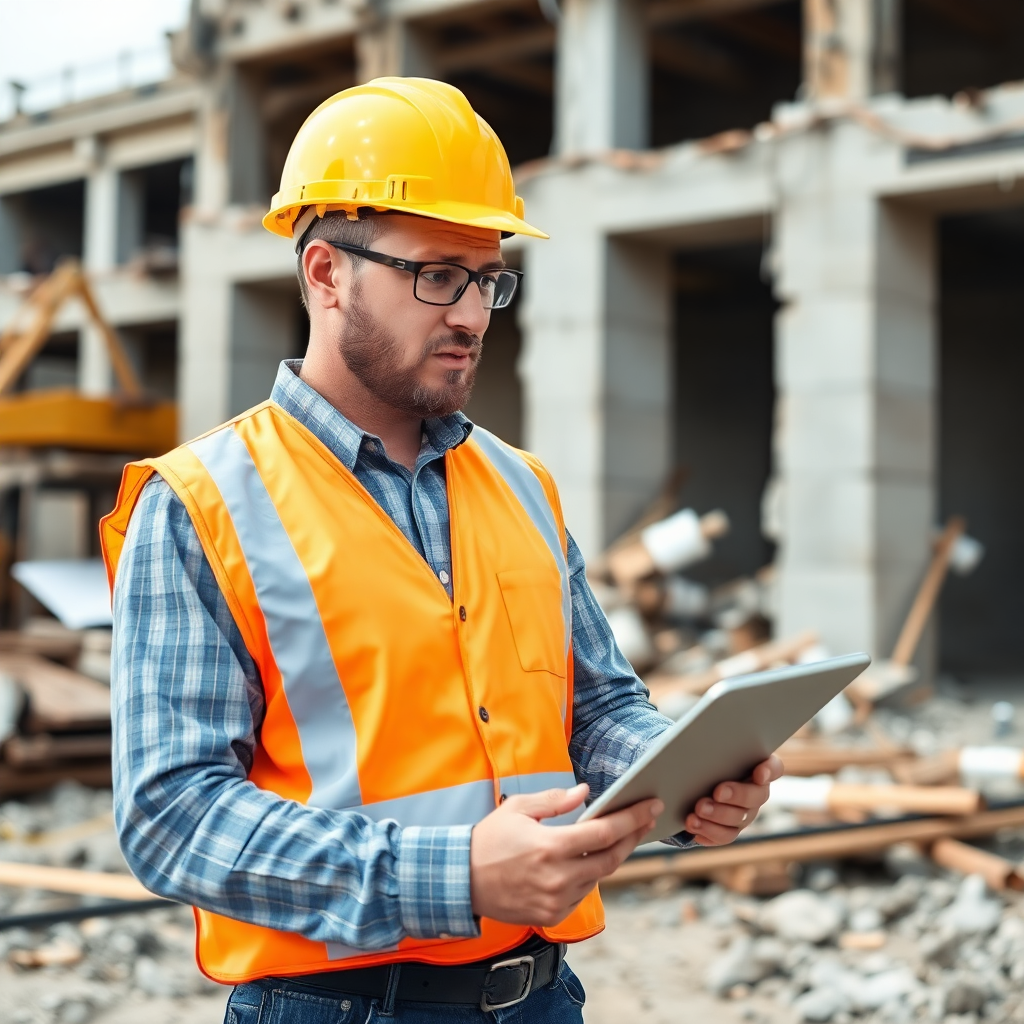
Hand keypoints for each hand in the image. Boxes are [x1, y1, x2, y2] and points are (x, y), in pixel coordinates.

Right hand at [470, 783, 661, 926]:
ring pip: (598, 876)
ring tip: (623, 836)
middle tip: (646, 819)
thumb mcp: (518, 809)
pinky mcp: (552, 916)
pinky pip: (582, 893)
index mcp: (551, 846)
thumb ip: (554, 800)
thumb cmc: (488, 840)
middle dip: (632, 836)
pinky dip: (590, 875)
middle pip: (611, 857)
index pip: (604, 832)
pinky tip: (591, 860)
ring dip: (612, 856)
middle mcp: (558, 877)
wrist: (461, 881)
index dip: (631, 818)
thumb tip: (584, 793)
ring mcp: (556, 900)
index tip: (649, 806)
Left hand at [683, 754, 783, 846]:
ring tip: (697, 810)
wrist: (692, 784)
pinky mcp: (730, 829)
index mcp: (755, 767)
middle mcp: (755, 792)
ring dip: (718, 815)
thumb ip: (714, 748)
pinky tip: (694, 825)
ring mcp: (745, 813)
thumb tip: (698, 742)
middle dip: (737, 795)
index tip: (759, 773)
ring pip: (739, 818)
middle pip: (757, 796)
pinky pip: (725, 835)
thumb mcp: (709, 752)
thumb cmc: (705, 760)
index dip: (770, 770)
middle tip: (717, 792)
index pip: (774, 767)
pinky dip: (708, 831)